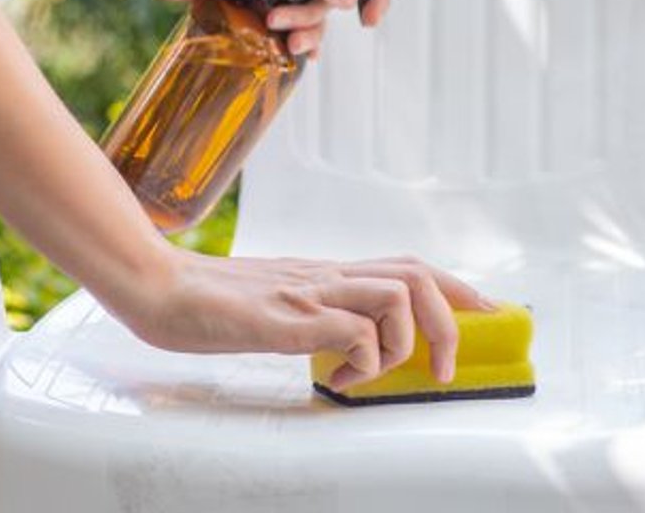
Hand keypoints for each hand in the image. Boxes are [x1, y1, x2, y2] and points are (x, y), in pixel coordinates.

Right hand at [118, 249, 492, 389]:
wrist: (155, 285)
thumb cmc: (205, 302)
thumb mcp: (275, 302)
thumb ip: (311, 312)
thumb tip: (344, 339)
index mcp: (326, 273)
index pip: (407, 265)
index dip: (456, 287)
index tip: (489, 313)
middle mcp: (326, 276)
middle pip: (417, 274)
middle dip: (453, 317)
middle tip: (446, 367)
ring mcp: (309, 294)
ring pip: (398, 295)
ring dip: (407, 340)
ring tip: (382, 373)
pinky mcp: (287, 319)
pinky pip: (353, 331)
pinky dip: (363, 360)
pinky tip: (337, 378)